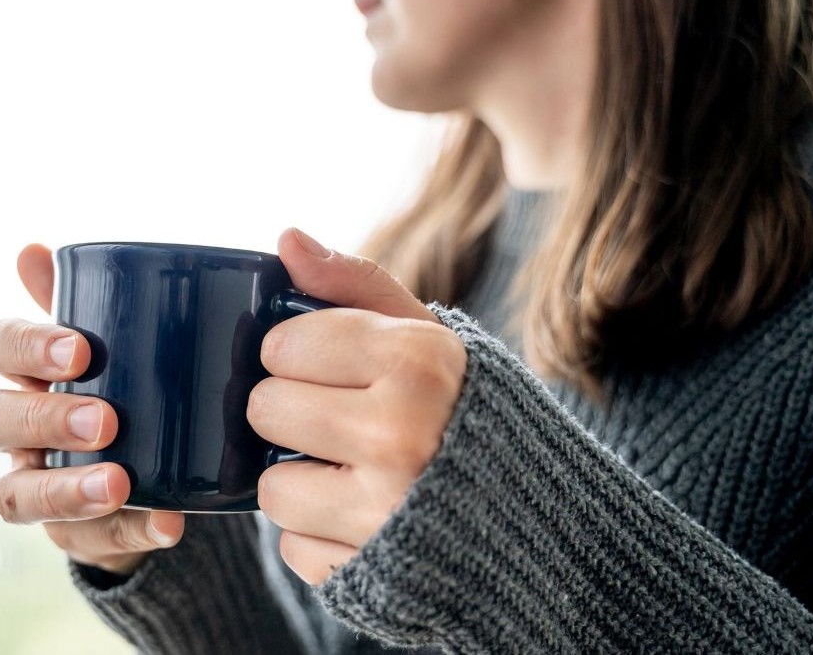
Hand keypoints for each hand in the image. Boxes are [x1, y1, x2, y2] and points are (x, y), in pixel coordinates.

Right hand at [0, 244, 184, 574]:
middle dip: (43, 419)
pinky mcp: (73, 535)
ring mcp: (38, 484)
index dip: (26, 348)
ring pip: (15, 495)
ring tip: (121, 484)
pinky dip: (128, 534)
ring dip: (66, 490)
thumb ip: (90, 295)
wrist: (163, 461)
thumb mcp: (121, 337)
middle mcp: (18, 429)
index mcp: (28, 369)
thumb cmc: (133, 379)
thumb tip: (29, 249)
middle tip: (105, 420)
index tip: (81, 350)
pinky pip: (86, 543)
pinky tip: (169, 524)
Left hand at [248, 228, 466, 585]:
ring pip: (272, 486)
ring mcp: (384, 510)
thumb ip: (355, 285)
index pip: (283, 344)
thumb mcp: (430, 336)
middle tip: (339, 422)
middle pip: (266, 409)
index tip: (328, 366)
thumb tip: (285, 239)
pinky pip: (292, 546)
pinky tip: (365, 519)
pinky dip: (320, 535)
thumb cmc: (469, 415)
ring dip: (301, 481)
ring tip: (354, 475)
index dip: (297, 354)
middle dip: (292, 414)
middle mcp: (400, 433)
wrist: (545, 526)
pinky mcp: (370, 573)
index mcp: (417, 362)